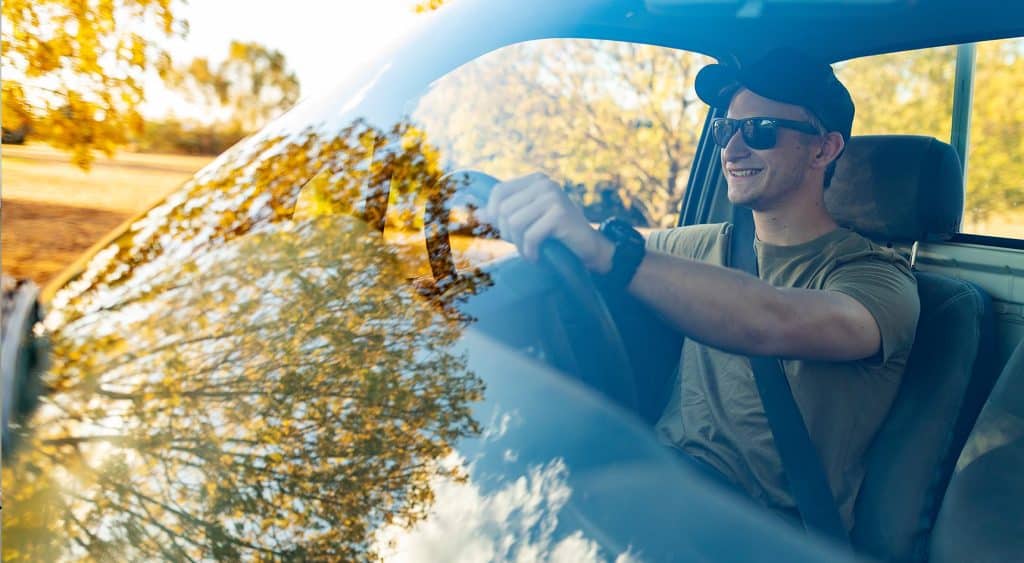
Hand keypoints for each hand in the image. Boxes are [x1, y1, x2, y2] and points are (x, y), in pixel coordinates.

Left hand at [483, 172, 613, 272]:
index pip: (498, 192)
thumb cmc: (557, 234)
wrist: (590, 247)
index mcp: (535, 180)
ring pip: (515, 223)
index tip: (507, 232)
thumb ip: (505, 214)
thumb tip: (477, 214)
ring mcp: (553, 197)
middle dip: (508, 233)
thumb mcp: (528, 220)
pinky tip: (536, 257)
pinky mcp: (560, 214)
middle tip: (522, 245)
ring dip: (519, 244)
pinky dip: (530, 251)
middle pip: (504, 209)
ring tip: (529, 252)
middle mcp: (544, 184)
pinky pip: (530, 235)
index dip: (495, 215)